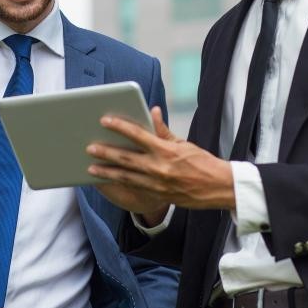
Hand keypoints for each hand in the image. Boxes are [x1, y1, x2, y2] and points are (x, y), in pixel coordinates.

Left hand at [88, 107, 235, 210]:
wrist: (217, 188)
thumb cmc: (202, 163)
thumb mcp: (183, 143)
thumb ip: (163, 130)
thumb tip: (153, 111)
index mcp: (166, 151)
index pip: (138, 135)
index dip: (120, 127)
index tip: (105, 120)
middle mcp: (159, 168)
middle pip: (126, 159)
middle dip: (106, 152)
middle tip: (90, 147)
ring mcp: (157, 184)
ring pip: (126, 177)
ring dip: (107, 172)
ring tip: (91, 168)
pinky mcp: (157, 195)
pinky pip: (133, 188)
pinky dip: (119, 183)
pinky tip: (107, 180)